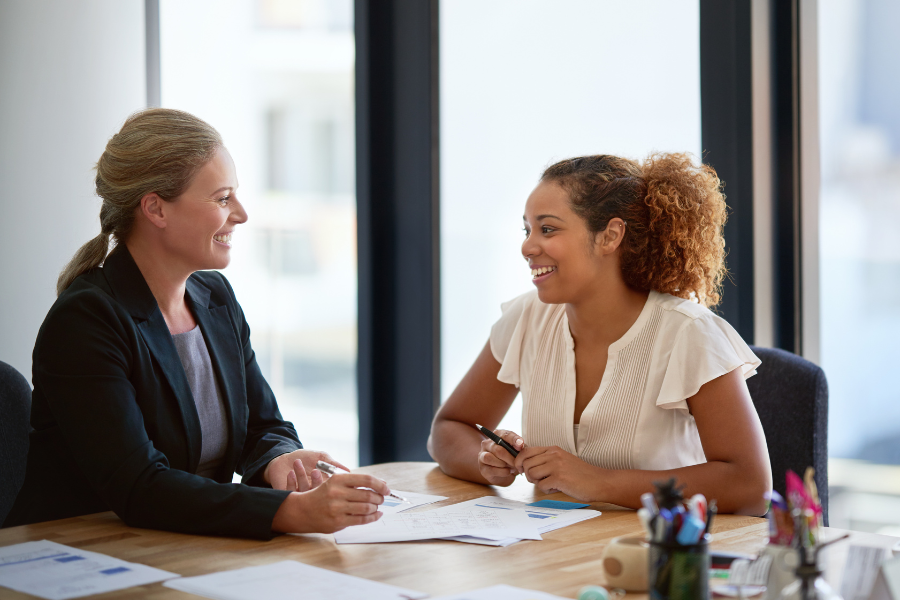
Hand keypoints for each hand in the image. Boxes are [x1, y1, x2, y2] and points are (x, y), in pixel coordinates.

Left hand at [265, 449, 348, 490]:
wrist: (284, 459)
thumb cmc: (305, 457)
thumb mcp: (321, 457)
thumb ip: (333, 463)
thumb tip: (348, 471)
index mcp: (323, 485)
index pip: (332, 490)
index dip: (334, 486)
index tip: (334, 477)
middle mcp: (313, 493)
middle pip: (319, 495)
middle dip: (317, 482)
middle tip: (315, 470)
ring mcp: (301, 496)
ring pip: (304, 492)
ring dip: (301, 477)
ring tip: (297, 463)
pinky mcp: (288, 497)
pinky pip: (291, 494)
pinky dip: (291, 482)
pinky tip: (290, 473)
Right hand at [271, 473, 388, 533]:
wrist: (302, 510)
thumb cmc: (323, 495)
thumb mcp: (336, 483)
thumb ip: (356, 483)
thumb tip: (382, 483)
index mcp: (338, 479)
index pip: (366, 479)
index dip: (380, 484)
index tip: (386, 488)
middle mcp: (337, 492)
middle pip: (368, 494)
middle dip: (379, 497)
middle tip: (382, 499)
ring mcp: (337, 508)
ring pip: (366, 507)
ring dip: (376, 507)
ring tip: (376, 506)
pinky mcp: (338, 521)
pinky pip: (361, 520)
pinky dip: (373, 517)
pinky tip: (376, 515)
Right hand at [477, 429, 525, 486]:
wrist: (507, 473)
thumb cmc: (513, 458)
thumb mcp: (518, 451)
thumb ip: (520, 446)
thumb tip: (520, 444)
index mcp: (497, 435)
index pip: (504, 435)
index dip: (513, 439)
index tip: (521, 445)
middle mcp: (487, 443)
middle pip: (498, 449)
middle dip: (510, 458)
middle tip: (517, 463)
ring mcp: (482, 456)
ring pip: (489, 458)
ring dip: (503, 464)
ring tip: (512, 467)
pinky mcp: (482, 468)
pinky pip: (491, 469)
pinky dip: (502, 472)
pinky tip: (508, 471)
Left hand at [515, 445, 600, 499]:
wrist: (599, 482)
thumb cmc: (580, 474)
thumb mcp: (562, 460)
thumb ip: (546, 460)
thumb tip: (525, 466)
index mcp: (553, 449)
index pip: (526, 451)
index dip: (519, 462)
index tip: (521, 470)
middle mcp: (553, 454)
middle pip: (526, 464)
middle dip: (528, 475)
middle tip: (539, 480)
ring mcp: (556, 466)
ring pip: (531, 474)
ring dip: (537, 482)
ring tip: (549, 484)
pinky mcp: (559, 478)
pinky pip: (541, 485)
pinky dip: (547, 490)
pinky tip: (557, 488)